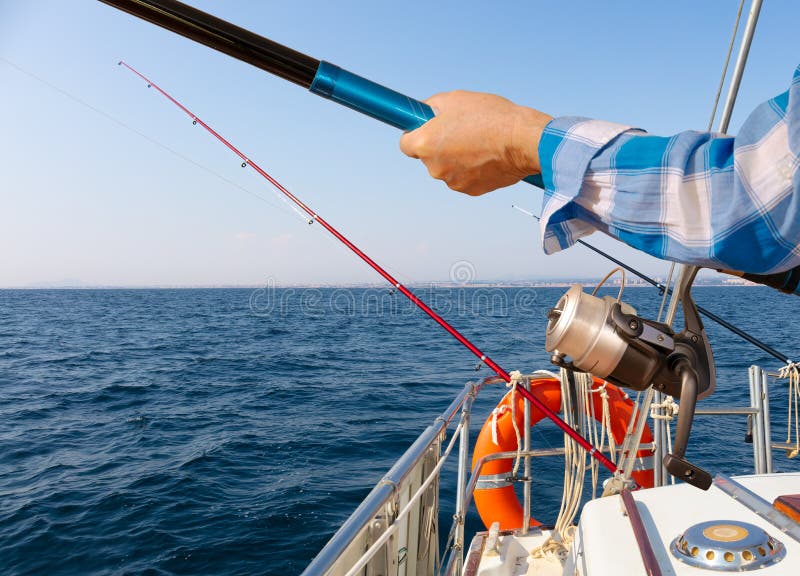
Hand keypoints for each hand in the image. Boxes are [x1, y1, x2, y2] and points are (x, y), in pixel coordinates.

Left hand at [399, 91, 551, 195]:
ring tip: (479, 141)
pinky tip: (487, 155)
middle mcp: (434, 168)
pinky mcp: (470, 190)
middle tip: (461, 129)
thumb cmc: (491, 117)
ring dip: (457, 157)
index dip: (415, 133)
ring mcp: (452, 182)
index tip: (426, 127)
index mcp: (425, 144)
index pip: (405, 144)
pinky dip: (472, 168)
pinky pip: (465, 177)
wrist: (523, 141)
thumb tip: (424, 113)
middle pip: (428, 156)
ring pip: (447, 167)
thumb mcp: (455, 99)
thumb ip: (432, 107)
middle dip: (440, 144)